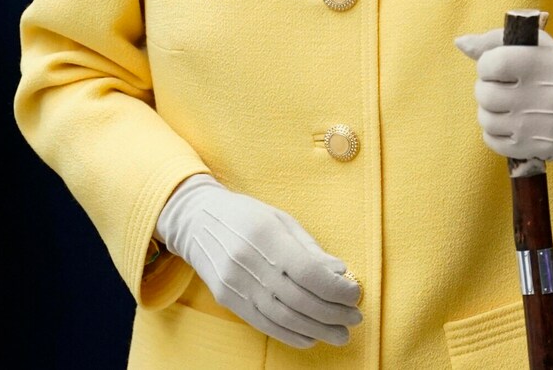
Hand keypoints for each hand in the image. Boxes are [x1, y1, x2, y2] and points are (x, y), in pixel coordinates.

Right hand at [155, 175, 361, 348]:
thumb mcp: (281, 219)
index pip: (307, 271)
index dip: (335, 288)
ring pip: (283, 317)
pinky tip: (311, 337)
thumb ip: (310, 248)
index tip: (354, 294)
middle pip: (298, 299)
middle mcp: (249, 262)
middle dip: (332, 313)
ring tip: (341, 333)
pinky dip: (291, 335)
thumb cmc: (247, 216)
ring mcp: (236, 285)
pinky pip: (264, 324)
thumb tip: (339, 272)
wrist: (197, 221)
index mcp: (266, 235)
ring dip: (317, 330)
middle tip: (355, 317)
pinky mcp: (229, 301)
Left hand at [455, 28, 552, 167]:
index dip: (487, 64)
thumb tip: (460, 43)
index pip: (490, 63)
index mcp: (544, 63)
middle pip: (484, 93)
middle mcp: (543, 96)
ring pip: (486, 119)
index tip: (498, 66)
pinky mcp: (538, 149)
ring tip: (508, 105)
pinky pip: (493, 142)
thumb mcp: (540, 46)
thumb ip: (497, 40)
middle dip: (487, 88)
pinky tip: (511, 123)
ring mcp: (540, 126)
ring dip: (490, 111)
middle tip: (503, 87)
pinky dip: (495, 132)